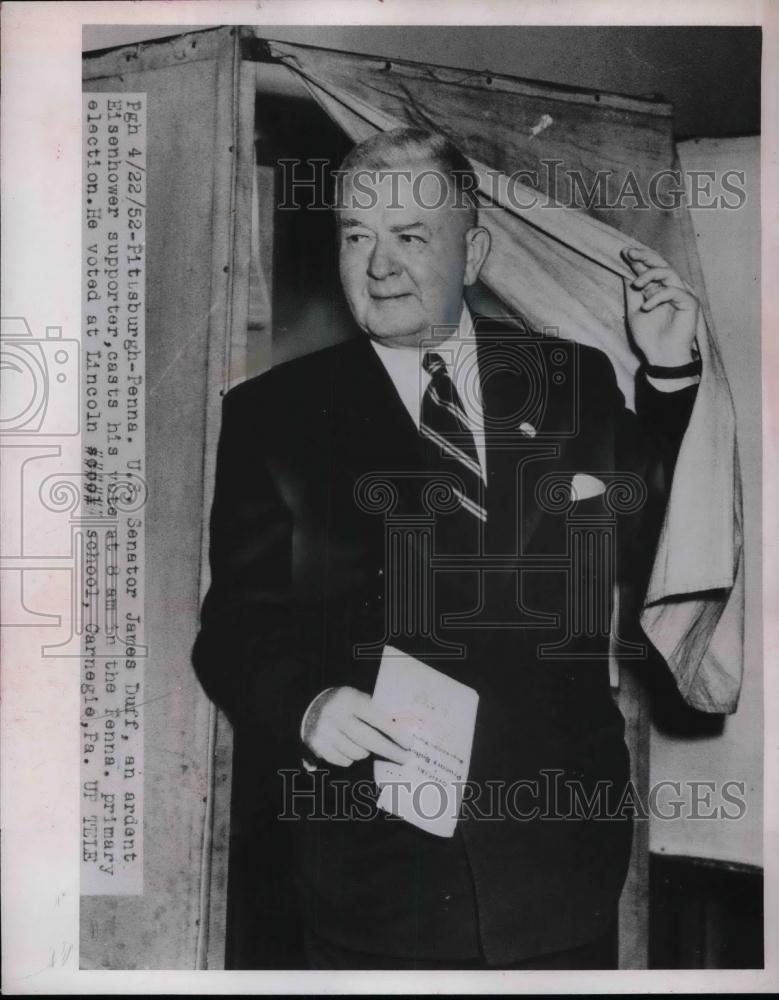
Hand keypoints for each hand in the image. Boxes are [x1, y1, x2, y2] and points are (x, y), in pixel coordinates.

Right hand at [302, 686, 410, 767]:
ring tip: (364, 744)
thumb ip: (376, 711)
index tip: (408, 743)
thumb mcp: (358, 698)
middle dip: (388, 750)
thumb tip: (402, 730)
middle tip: (404, 757)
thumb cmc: (344, 704)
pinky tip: (348, 747)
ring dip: (365, 752)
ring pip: (357, 753)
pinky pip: (344, 761)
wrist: (310, 708)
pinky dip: (350, 758)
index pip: (376, 717)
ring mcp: (324, 731)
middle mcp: (335, 715)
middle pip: (367, 739)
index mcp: (349, 699)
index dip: (394, 732)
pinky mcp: (317, 746)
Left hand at [622, 247, 699, 366]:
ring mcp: (681, 294)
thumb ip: (632, 293)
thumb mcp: (634, 311)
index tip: (624, 253)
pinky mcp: (690, 303)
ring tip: (636, 285)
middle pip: (660, 264)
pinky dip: (658, 297)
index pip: (648, 269)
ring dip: (650, 274)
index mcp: (656, 289)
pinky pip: (674, 291)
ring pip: (668, 272)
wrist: (660, 356)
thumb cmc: (649, 336)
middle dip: (644, 256)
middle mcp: (669, 288)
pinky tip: (646, 307)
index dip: (637, 259)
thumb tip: (626, 272)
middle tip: (630, 253)